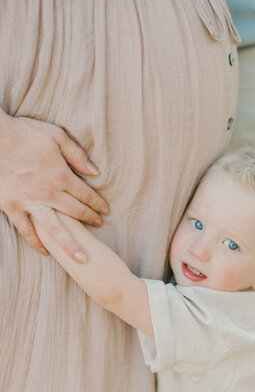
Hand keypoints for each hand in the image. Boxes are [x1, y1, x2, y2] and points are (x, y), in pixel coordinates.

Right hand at [0, 110, 108, 261]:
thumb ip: (77, 154)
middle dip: (91, 220)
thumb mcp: (56, 136)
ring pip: (55, 230)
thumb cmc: (26, 133)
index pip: (86, 195)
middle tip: (100, 226)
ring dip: (71, 245)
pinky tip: (45, 251)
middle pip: (76, 212)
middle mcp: (48, 193)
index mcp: (61, 176)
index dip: (98, 204)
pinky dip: (36, 242)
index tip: (106, 210)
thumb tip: (95, 172)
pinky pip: (26, 230)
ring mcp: (30, 203)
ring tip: (82, 258)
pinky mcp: (12, 207)